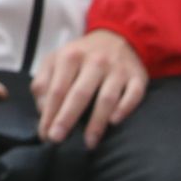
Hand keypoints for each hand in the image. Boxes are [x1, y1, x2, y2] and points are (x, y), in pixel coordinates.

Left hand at [32, 29, 146, 147]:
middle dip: (67, 118)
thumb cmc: (79, 56)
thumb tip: (43, 110)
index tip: (46, 134)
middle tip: (57, 139)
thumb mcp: (55, 60)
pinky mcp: (137, 77)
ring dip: (96, 122)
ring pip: (107, 98)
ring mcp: (118, 69)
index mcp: (70, 56)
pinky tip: (114, 122)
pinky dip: (124, 108)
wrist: (116, 37)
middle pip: (79, 94)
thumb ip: (43, 83)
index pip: (57, 89)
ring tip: (88, 142)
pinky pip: (133, 95)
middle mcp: (95, 61)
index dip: (49, 113)